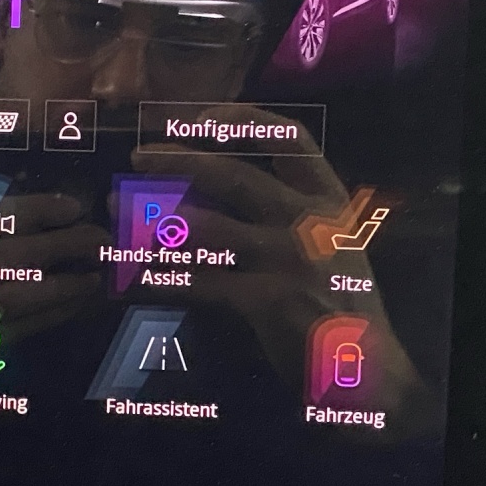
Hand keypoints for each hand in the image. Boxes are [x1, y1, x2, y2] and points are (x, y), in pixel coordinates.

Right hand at [0, 192, 106, 372]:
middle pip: (11, 255)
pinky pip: (18, 330)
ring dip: (65, 285)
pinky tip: (74, 304)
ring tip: (94, 275)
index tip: (71, 207)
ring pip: (20, 296)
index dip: (37, 210)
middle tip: (98, 238)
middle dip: (63, 245)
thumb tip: (28, 213)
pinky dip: (51, 315)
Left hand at [131, 135, 431, 433]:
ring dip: (154, 218)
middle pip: (234, 176)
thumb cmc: (339, 300)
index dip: (242, 121)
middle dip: (179, 160)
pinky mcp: (265, 300)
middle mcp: (308, 220)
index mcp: (327, 199)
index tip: (198, 119)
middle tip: (138, 157)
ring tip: (118, 212)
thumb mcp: (331, 242)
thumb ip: (285, 211)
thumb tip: (212, 183)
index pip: (289, 139)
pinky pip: (198, 282)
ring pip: (206, 227)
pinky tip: (127, 278)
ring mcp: (287, 259)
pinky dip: (157, 279)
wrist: (367, 365)